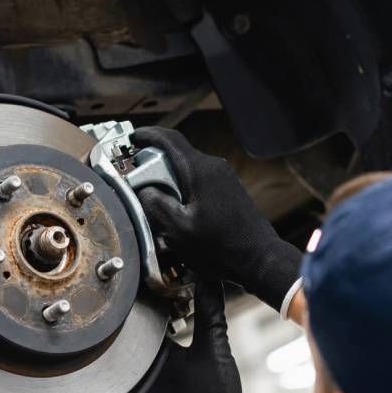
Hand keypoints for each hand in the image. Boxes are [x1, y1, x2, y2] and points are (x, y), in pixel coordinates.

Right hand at [132, 126, 301, 310]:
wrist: (258, 256)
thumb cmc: (220, 245)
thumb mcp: (178, 229)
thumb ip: (156, 205)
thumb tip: (145, 190)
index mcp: (200, 170)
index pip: (170, 140)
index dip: (148, 135)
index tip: (133, 137)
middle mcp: (214, 166)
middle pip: (178, 153)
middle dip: (155, 161)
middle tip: (137, 174)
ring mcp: (225, 176)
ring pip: (189, 167)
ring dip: (170, 176)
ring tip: (155, 194)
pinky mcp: (229, 189)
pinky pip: (200, 179)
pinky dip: (184, 185)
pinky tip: (177, 206)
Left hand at [144, 280, 241, 392]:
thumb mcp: (214, 347)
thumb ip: (210, 312)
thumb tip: (209, 283)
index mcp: (149, 353)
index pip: (144, 316)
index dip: (156, 297)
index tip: (165, 282)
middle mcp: (141, 371)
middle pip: (145, 334)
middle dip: (159, 316)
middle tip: (174, 298)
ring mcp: (147, 388)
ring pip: (151, 354)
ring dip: (164, 338)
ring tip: (180, 321)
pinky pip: (157, 370)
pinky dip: (167, 358)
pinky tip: (182, 355)